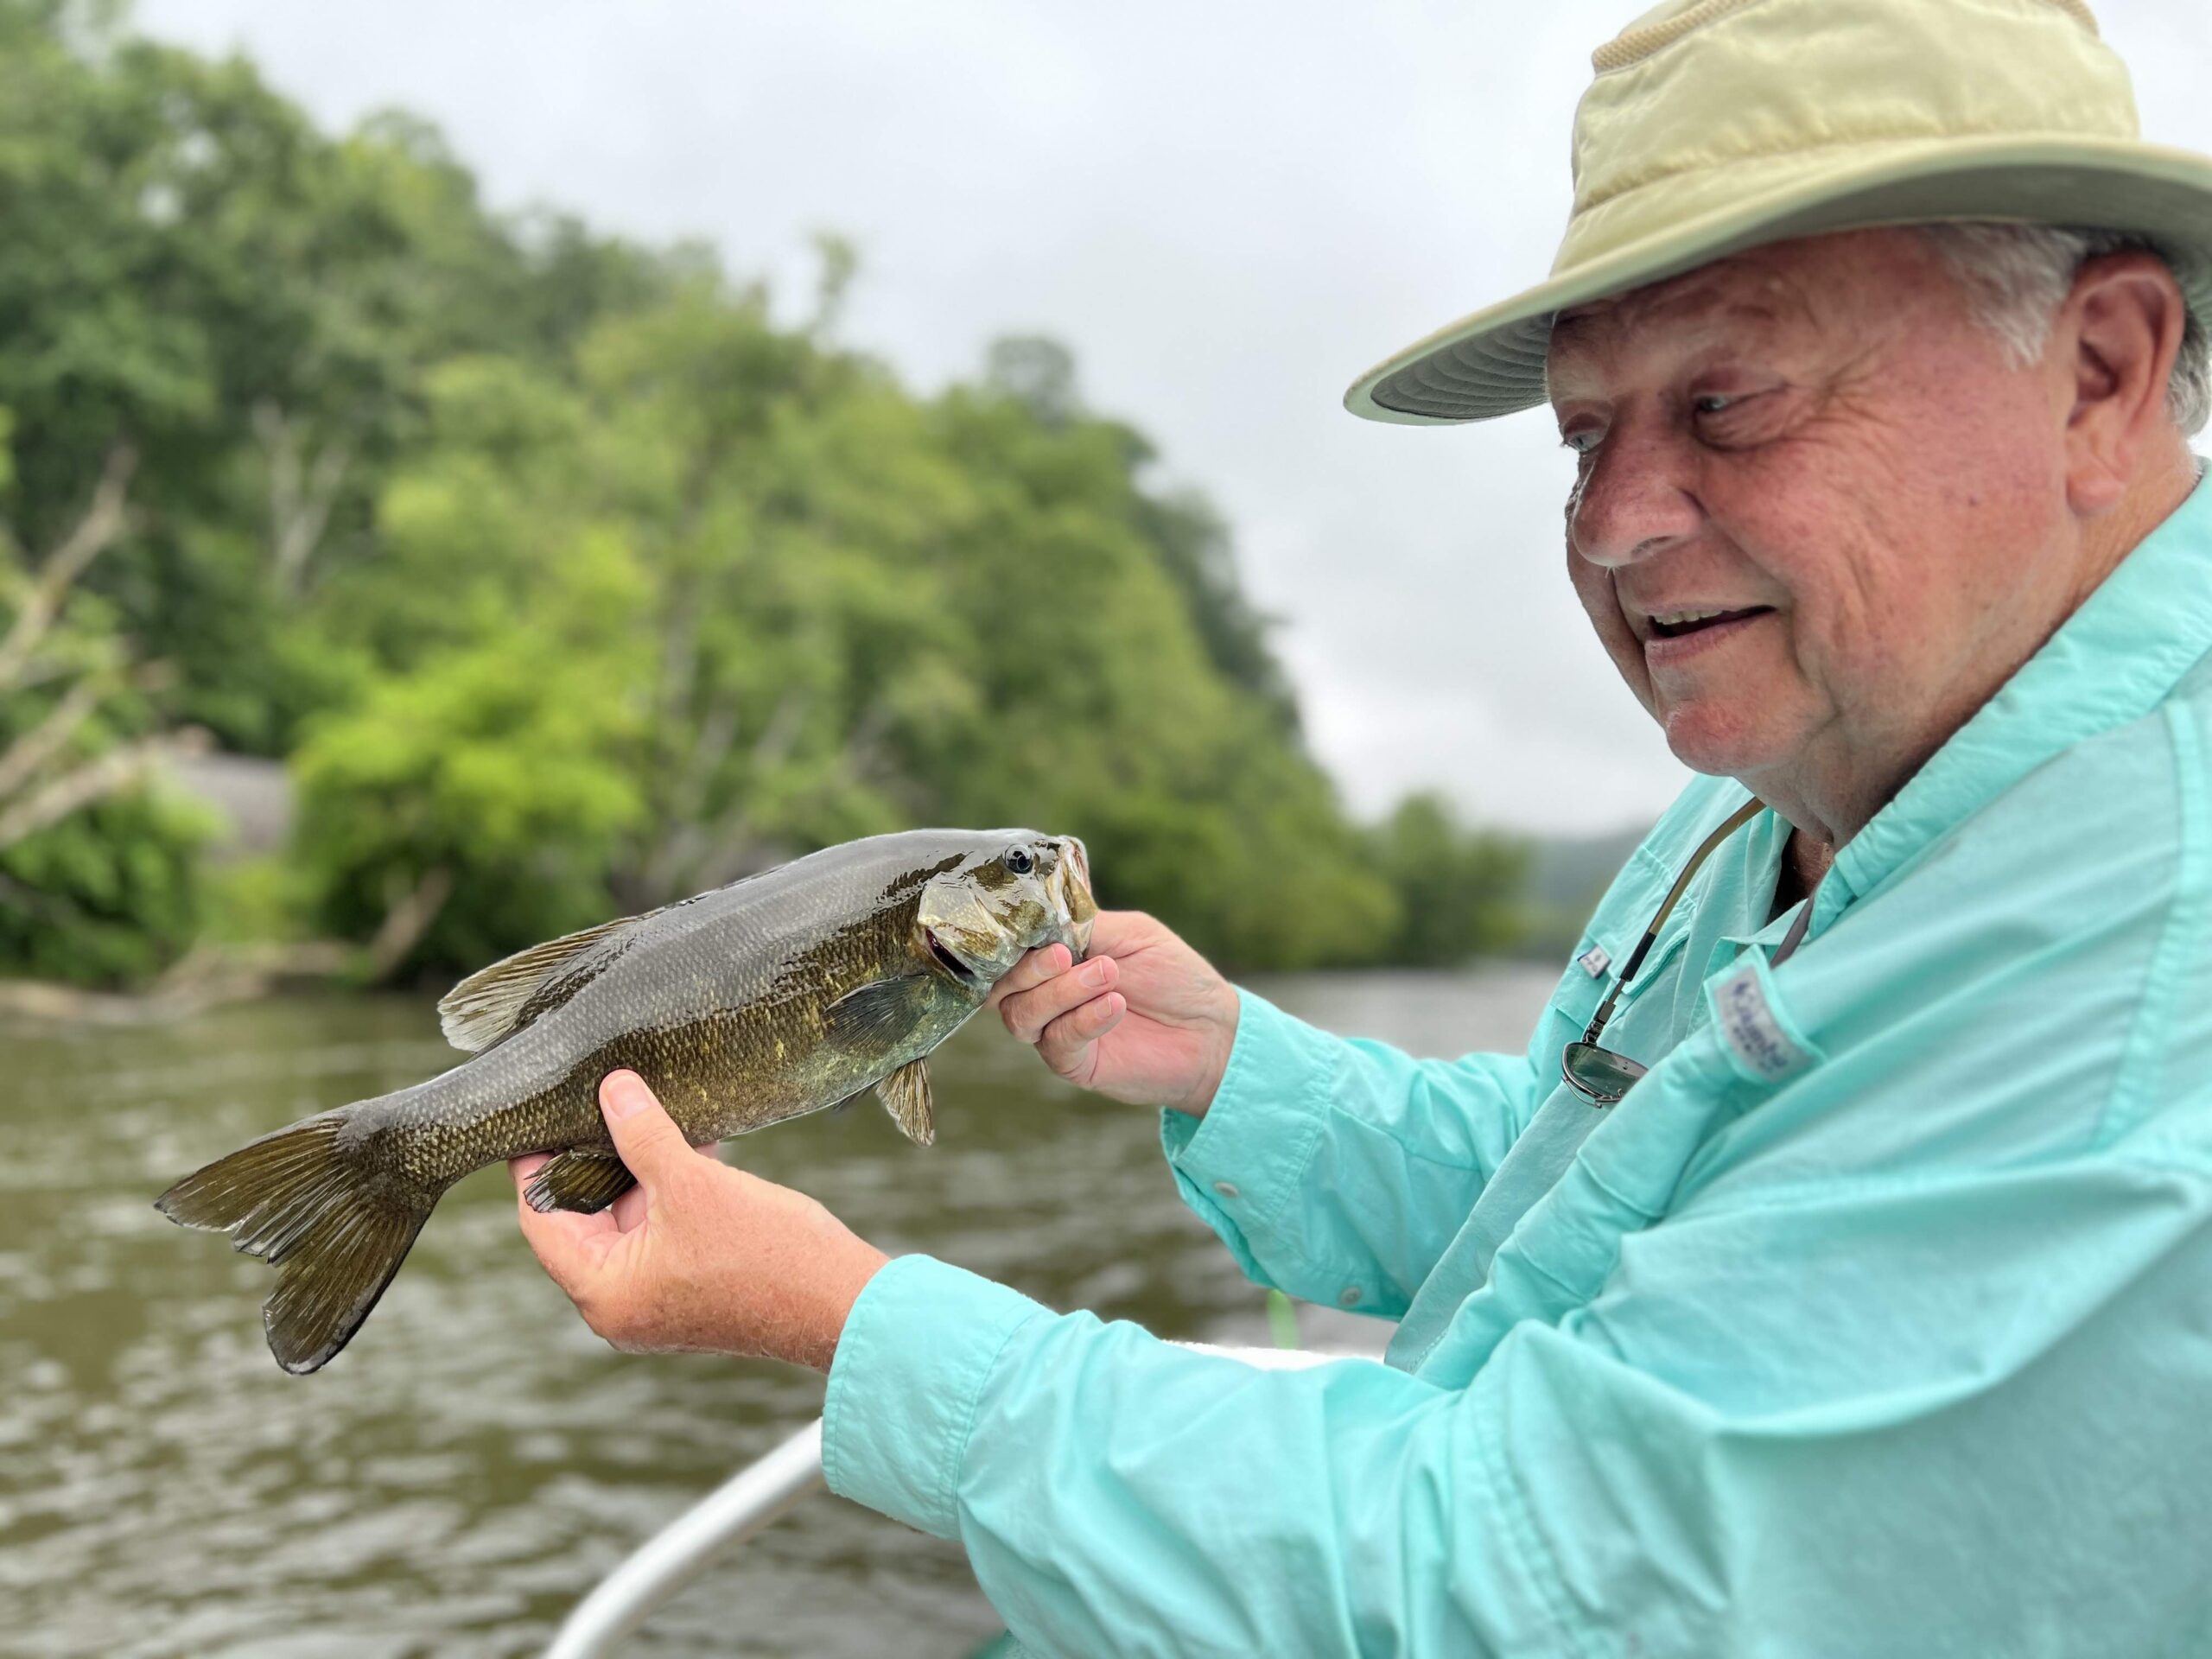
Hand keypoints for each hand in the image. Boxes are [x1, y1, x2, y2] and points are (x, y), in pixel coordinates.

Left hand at [510, 1070, 888, 1370]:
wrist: (842, 1304)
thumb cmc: (766, 1254)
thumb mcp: (693, 1183)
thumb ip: (643, 1133)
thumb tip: (610, 1087)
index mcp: (603, 1292)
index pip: (541, 1218)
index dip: (537, 1162)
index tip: (540, 1113)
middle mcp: (621, 1305)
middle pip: (583, 1219)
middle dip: (596, 1157)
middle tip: (599, 1099)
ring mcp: (658, 1301)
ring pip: (628, 1221)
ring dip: (639, 1169)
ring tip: (649, 1111)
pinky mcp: (692, 1290)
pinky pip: (663, 1230)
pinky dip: (669, 1190)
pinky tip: (692, 1142)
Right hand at [989, 909, 1239, 1116]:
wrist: (1210, 1028)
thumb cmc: (1174, 976)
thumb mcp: (1132, 933)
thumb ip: (1085, 925)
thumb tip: (1042, 918)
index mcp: (1054, 959)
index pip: (1009, 950)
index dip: (1011, 941)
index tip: (1033, 930)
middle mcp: (1047, 994)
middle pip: (1002, 987)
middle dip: (1029, 969)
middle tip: (1066, 956)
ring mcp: (1057, 1030)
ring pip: (1022, 1016)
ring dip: (1059, 993)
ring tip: (1106, 976)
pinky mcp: (1075, 1063)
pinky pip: (1058, 1043)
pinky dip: (1083, 1020)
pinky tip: (1115, 1005)